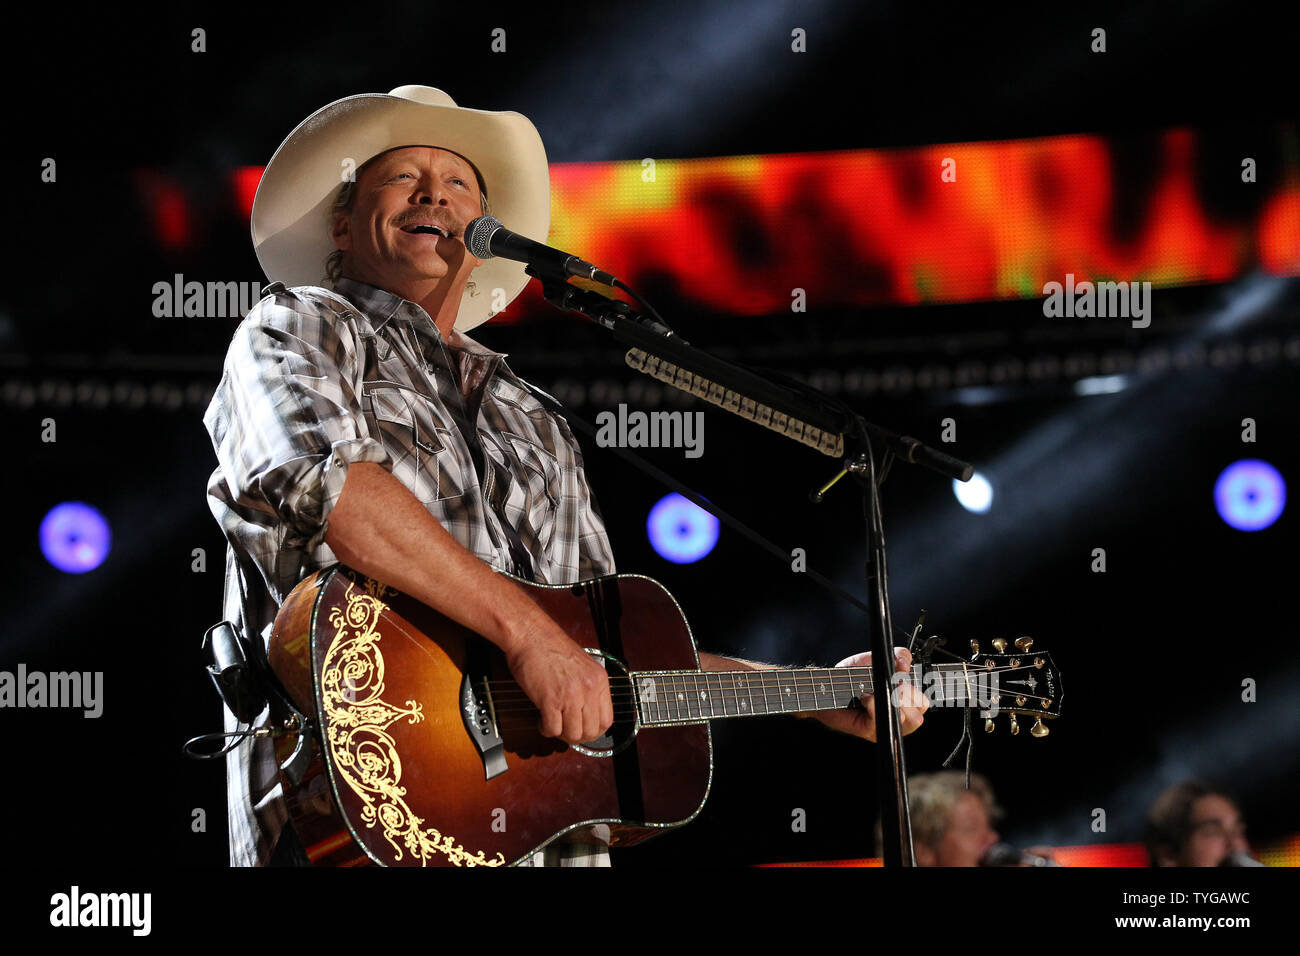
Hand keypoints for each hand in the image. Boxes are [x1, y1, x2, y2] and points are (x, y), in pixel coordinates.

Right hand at [506, 625, 612, 745]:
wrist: (531, 635)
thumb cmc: (551, 647)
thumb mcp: (583, 665)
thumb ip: (589, 687)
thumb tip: (588, 713)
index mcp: (599, 680)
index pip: (607, 720)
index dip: (594, 730)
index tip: (583, 729)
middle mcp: (589, 689)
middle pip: (591, 731)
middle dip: (576, 736)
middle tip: (565, 729)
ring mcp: (571, 696)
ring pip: (572, 735)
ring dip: (561, 734)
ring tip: (553, 723)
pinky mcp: (550, 700)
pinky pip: (552, 729)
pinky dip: (546, 729)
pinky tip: (542, 720)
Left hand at [806, 647, 927, 740]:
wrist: (827, 686)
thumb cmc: (853, 675)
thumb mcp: (879, 660)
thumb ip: (899, 656)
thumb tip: (906, 664)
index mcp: (904, 703)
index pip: (924, 703)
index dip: (917, 691)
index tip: (902, 680)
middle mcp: (897, 719)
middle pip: (919, 714)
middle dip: (906, 696)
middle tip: (889, 687)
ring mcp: (884, 727)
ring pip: (906, 720)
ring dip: (892, 701)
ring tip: (873, 692)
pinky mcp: (869, 730)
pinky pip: (881, 719)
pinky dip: (873, 704)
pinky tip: (864, 697)